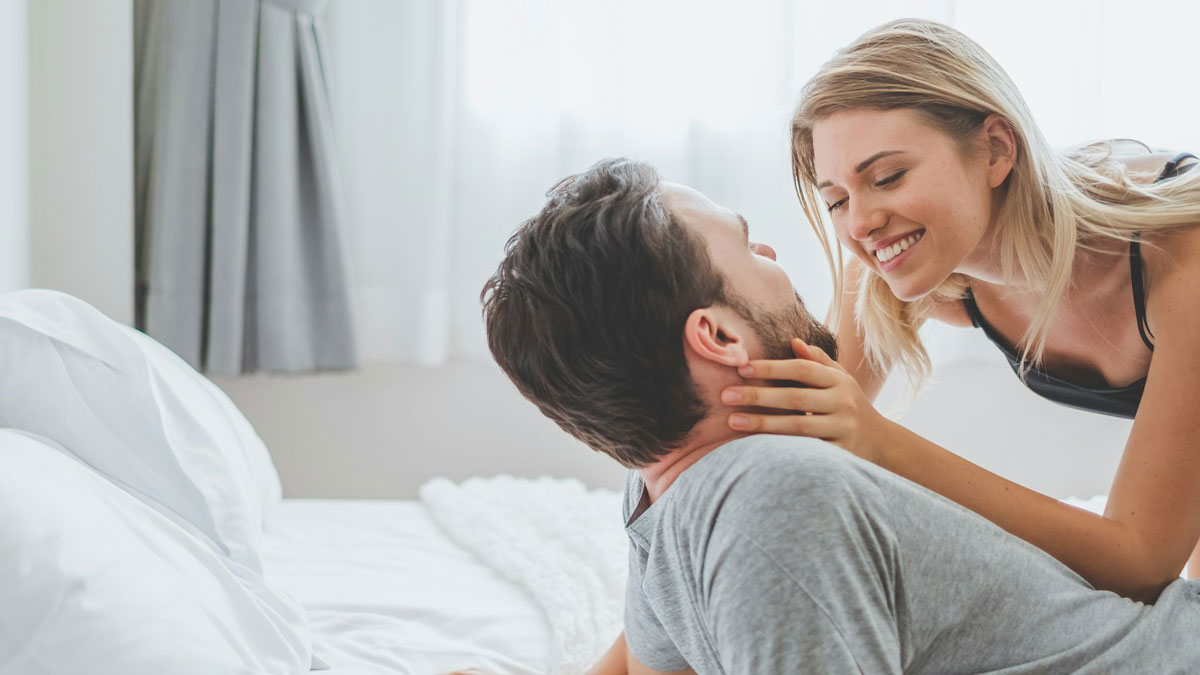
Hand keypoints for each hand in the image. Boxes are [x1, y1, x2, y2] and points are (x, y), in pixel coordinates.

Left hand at [722, 338, 889, 462]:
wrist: (881, 442)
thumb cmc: (850, 404)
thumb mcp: (840, 379)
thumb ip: (818, 361)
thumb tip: (793, 341)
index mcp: (838, 381)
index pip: (801, 369)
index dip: (772, 368)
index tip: (742, 369)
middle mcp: (842, 403)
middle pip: (795, 397)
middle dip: (758, 396)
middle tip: (725, 395)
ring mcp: (842, 429)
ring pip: (797, 426)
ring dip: (763, 423)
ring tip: (732, 420)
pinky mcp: (840, 454)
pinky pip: (805, 451)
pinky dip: (781, 448)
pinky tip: (756, 447)